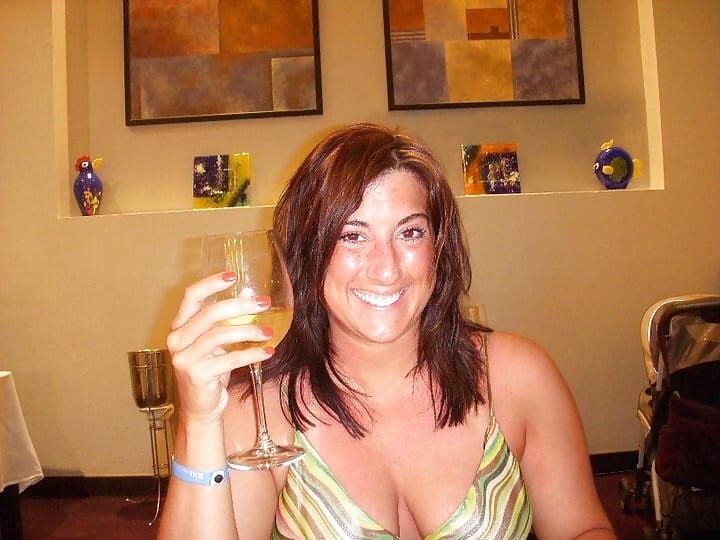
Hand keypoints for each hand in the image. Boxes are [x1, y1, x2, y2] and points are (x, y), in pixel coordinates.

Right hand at [167, 272, 274, 422]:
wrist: (200, 408)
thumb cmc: (209, 370)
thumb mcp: (211, 345)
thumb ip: (220, 325)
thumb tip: (254, 304)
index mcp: (179, 327)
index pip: (190, 296)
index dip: (211, 283)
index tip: (233, 276)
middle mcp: (177, 340)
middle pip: (209, 313)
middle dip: (240, 306)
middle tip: (264, 303)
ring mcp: (184, 359)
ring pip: (219, 335)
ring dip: (249, 331)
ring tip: (268, 332)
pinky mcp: (197, 376)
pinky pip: (230, 359)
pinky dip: (252, 354)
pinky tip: (268, 351)